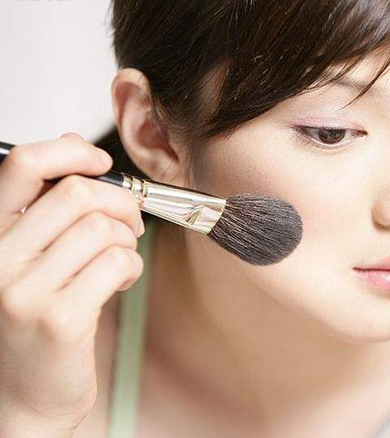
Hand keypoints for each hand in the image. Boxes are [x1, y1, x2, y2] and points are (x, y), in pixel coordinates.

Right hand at [0, 132, 143, 435]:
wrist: (25, 393)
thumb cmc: (34, 318)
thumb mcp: (30, 254)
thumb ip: (46, 204)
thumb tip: (74, 143)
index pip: (23, 166)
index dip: (71, 152)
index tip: (101, 162)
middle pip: (78, 194)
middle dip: (121, 202)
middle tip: (129, 223)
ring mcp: (24, 290)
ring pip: (104, 228)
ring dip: (128, 239)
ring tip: (120, 258)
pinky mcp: (59, 318)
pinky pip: (117, 262)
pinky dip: (131, 266)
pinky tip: (120, 281)